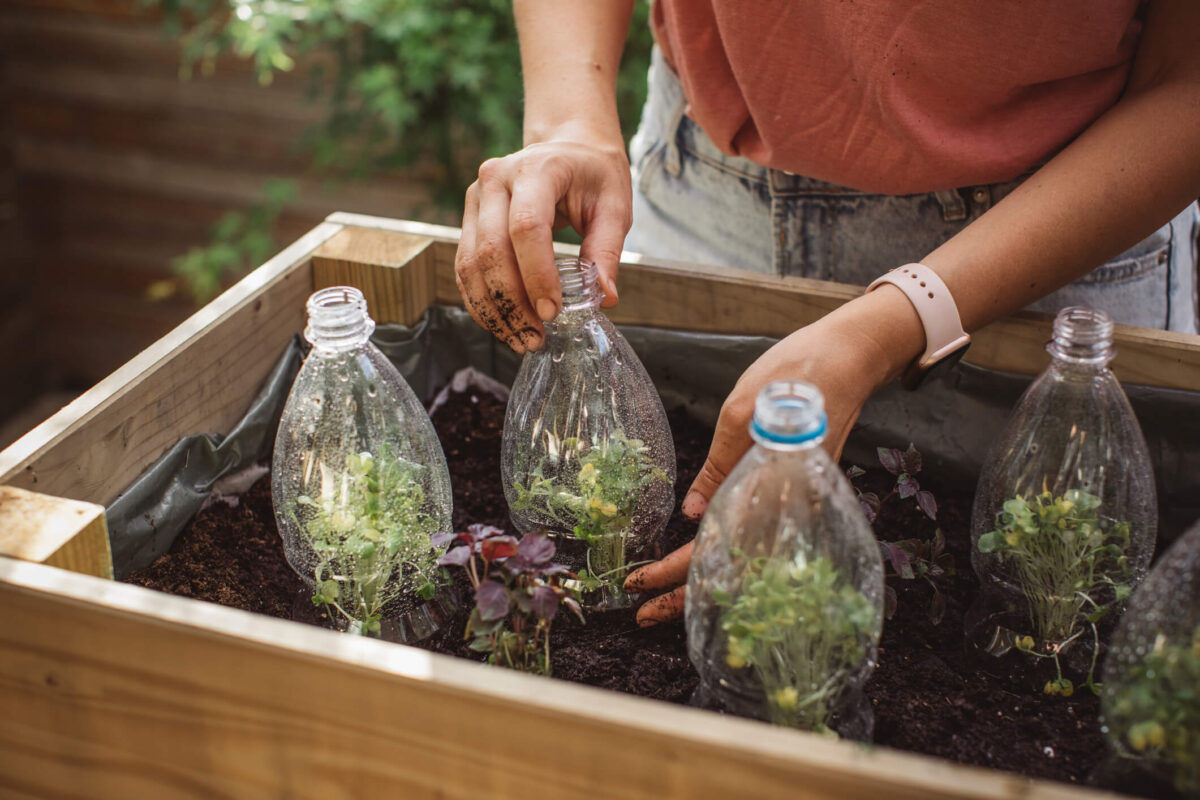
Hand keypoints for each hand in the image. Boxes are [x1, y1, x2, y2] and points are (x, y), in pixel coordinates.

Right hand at [454, 137, 631, 351]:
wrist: (568, 147)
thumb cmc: (593, 175)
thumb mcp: (614, 206)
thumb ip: (607, 251)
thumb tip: (604, 298)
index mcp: (537, 169)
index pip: (527, 227)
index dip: (536, 275)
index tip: (553, 311)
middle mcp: (496, 180)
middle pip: (491, 250)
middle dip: (512, 302)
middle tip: (536, 336)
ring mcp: (476, 198)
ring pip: (470, 264)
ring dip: (493, 309)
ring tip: (521, 338)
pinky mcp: (469, 218)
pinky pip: (464, 267)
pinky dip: (481, 301)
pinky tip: (503, 323)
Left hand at [624, 289, 922, 624]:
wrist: (851, 357)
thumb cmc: (795, 374)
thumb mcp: (740, 411)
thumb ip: (718, 467)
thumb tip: (692, 515)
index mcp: (771, 488)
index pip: (715, 546)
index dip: (674, 571)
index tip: (638, 585)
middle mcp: (789, 507)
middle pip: (732, 567)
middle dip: (686, 593)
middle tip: (642, 615)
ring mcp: (798, 503)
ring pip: (746, 558)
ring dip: (706, 582)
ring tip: (665, 602)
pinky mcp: (799, 492)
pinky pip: (761, 538)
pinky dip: (732, 559)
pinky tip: (709, 565)